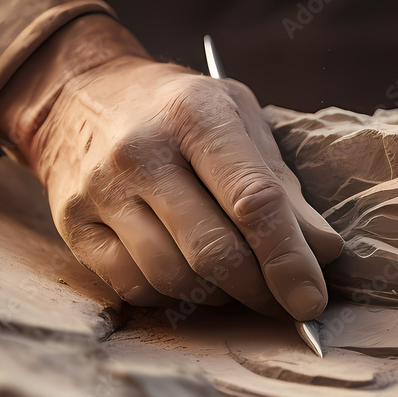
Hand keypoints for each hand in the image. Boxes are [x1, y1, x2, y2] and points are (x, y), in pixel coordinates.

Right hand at [0, 15, 341, 316]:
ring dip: (219, 296)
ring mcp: (102, 191)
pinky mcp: (74, 225)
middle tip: (284, 300)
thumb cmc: (178, 110)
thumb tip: (323, 250)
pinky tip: (191, 278)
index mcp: (196, 116)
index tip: (311, 298)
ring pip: (173, 277)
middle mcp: (143, 152)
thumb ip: (280, 182)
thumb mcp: (239, 118)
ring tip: (238, 282)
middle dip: (260, 289)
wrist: (79, 95)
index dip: (289, 258)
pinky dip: (173, 296)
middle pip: (214, 250)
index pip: (253, 200)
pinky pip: (133, 286)